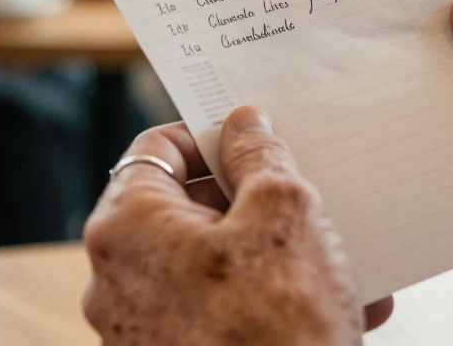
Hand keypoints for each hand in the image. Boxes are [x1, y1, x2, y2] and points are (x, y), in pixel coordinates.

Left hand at [83, 108, 389, 345]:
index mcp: (126, 228)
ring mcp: (139, 330)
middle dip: (250, 199)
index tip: (252, 137)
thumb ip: (260, 156)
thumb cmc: (277, 330)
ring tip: (336, 255)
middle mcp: (115, 280)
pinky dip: (268, 303)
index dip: (210, 133)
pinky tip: (336, 305)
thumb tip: (243, 126)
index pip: (157, 148)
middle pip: (184, 208)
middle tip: (301, 196)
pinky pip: (219, 313)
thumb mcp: (284, 213)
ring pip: (210, 265)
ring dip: (272, 255)